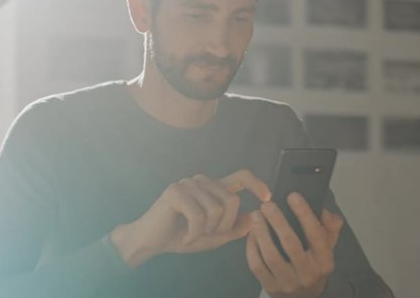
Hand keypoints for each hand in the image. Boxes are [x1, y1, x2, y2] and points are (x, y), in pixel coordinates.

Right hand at [111, 169, 270, 267]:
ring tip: (193, 234)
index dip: (257, 184)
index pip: (241, 176)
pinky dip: (194, 233)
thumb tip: (256, 216)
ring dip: (207, 231)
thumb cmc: (182, 237)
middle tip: (207, 235)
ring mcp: (188, 184)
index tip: (268, 198)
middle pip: (232, 200)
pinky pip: (198, 215)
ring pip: (216, 209)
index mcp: (214, 188)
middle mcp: (202, 181)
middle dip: (224, 225)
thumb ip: (235, 228)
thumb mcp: (215, 236)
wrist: (151, 242)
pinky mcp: (175, 192)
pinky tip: (185, 237)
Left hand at [246, 193, 343, 297]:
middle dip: (277, 221)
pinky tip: (251, 233)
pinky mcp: (270, 288)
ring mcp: (288, 283)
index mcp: (324, 261)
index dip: (304, 213)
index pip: (316, 234)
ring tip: (256, 215)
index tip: (292, 195)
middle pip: (290, 244)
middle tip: (267, 204)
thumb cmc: (314, 265)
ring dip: (261, 232)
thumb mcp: (328, 247)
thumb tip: (324, 211)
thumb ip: (330, 227)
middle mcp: (308, 273)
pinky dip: (252, 248)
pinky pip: (257, 266)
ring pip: (271, 255)